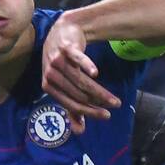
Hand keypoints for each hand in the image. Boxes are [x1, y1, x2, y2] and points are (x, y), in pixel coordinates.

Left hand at [41, 15, 119, 134]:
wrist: (63, 31)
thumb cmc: (63, 62)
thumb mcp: (64, 84)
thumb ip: (71, 108)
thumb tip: (79, 132)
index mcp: (48, 87)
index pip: (71, 104)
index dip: (89, 112)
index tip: (106, 116)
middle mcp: (50, 74)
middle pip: (78, 94)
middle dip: (98, 103)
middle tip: (115, 106)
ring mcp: (57, 60)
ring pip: (81, 81)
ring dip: (100, 91)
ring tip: (114, 99)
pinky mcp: (66, 48)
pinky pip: (77, 59)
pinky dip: (86, 66)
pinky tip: (96, 73)